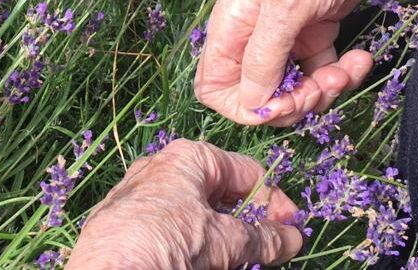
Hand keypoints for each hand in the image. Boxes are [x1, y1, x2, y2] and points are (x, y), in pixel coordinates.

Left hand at [66, 139, 302, 268]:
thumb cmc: (166, 242)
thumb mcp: (223, 241)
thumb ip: (262, 238)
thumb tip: (294, 237)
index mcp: (188, 157)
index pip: (246, 172)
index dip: (275, 201)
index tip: (293, 230)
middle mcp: (161, 168)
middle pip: (220, 191)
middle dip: (247, 221)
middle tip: (267, 249)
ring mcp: (139, 195)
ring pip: (195, 212)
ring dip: (222, 236)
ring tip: (234, 260)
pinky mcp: (123, 222)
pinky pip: (169, 226)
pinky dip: (193, 242)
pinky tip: (199, 261)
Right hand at [194, 0, 417, 125]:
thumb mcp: (284, 10)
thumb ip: (262, 59)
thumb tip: (251, 103)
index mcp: (231, 26)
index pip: (214, 85)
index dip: (242, 104)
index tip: (278, 105)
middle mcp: (253, 35)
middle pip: (257, 93)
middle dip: (291, 100)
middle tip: (321, 89)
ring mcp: (285, 37)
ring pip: (292, 88)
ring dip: (321, 90)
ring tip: (346, 72)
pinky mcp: (316, 35)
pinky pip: (320, 73)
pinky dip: (340, 75)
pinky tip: (358, 59)